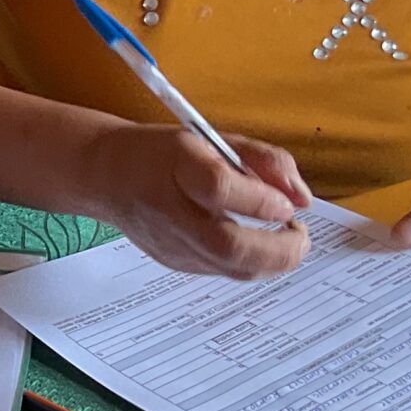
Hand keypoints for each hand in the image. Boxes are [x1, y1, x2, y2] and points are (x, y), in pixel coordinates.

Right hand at [85, 124, 312, 278]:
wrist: (107, 177)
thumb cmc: (164, 154)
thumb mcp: (213, 139)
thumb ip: (264, 161)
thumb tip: (302, 198)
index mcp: (176, 165)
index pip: (219, 188)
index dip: (261, 200)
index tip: (287, 204)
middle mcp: (170, 210)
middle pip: (228, 246)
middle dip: (280, 249)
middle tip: (300, 235)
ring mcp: (171, 244)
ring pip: (232, 268)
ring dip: (272, 261)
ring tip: (288, 242)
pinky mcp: (175, 263)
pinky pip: (224, 271)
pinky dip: (252, 262)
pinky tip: (259, 245)